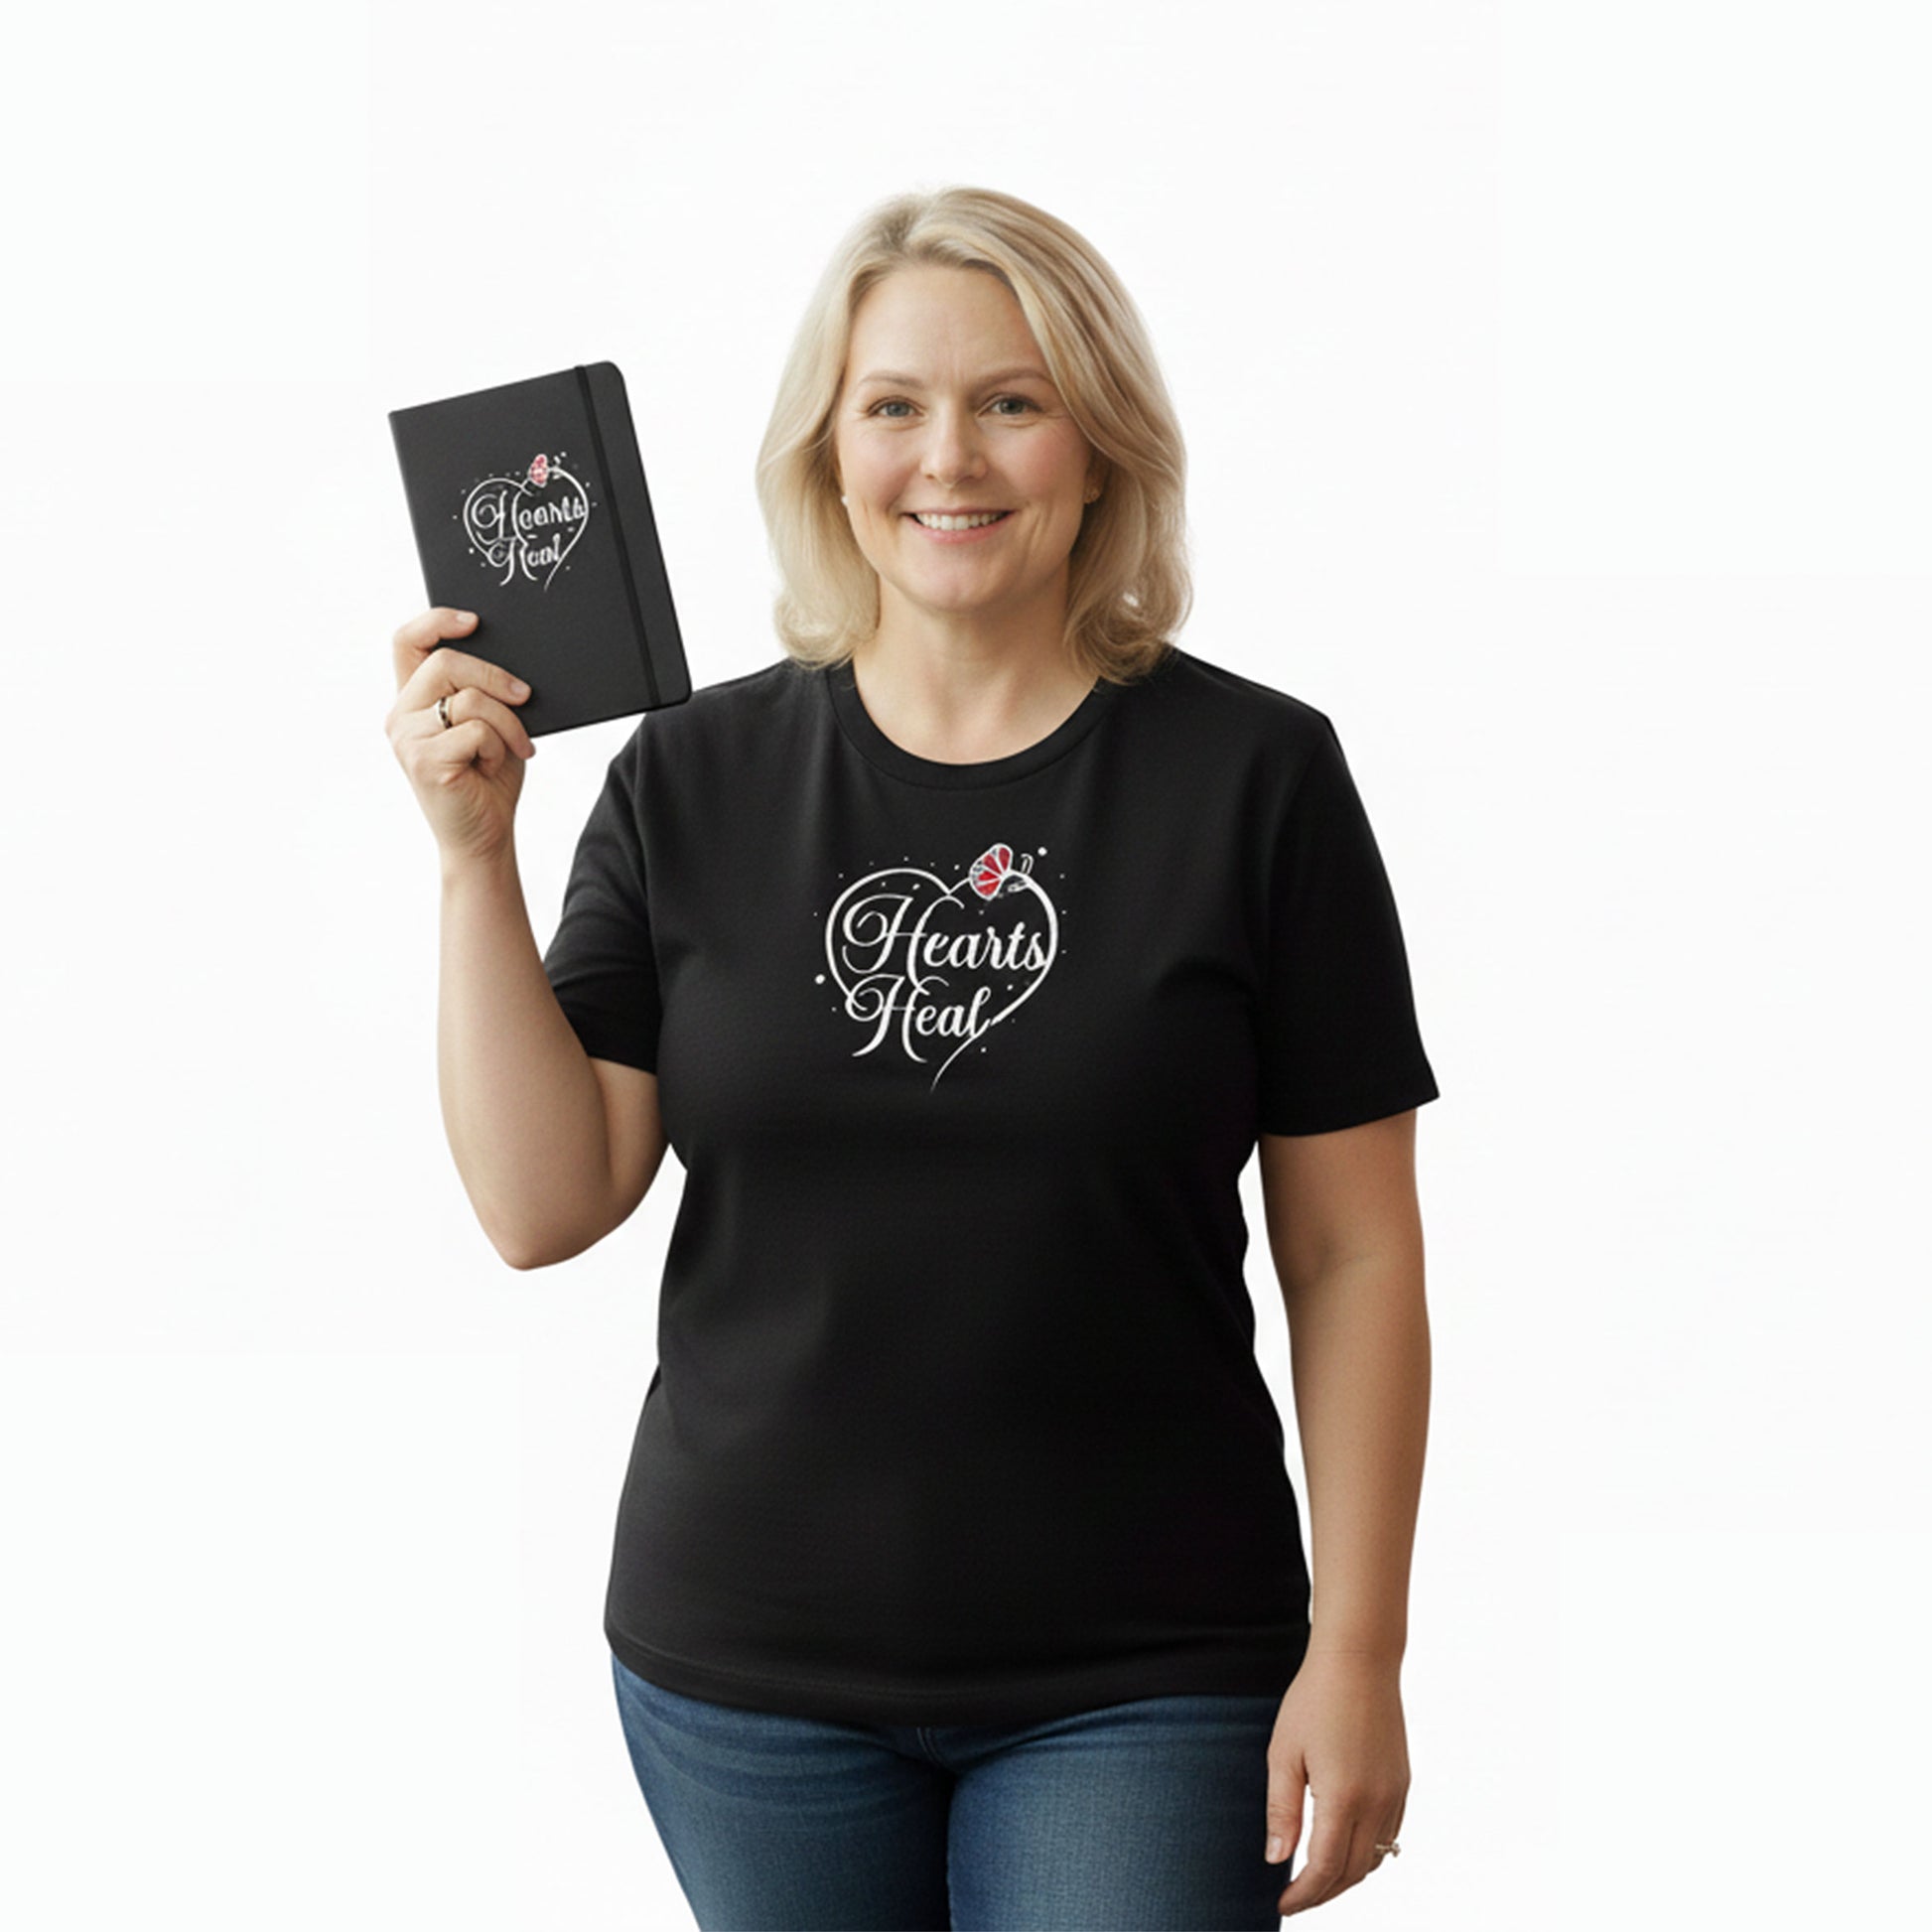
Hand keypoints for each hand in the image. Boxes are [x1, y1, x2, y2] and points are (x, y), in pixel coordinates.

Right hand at [385, 608, 536, 865]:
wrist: (486, 836)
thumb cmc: (488, 780)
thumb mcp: (490, 724)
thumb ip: (482, 691)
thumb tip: (510, 661)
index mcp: (413, 701)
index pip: (406, 641)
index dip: (436, 621)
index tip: (473, 620)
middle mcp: (401, 715)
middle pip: (445, 661)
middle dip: (495, 675)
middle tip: (525, 696)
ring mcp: (408, 738)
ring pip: (469, 698)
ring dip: (507, 722)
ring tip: (515, 747)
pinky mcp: (424, 760)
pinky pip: (476, 730)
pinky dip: (499, 746)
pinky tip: (493, 767)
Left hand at [1263, 1649, 1409, 1915]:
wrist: (1360, 1659)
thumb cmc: (1314, 1700)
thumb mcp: (1284, 1752)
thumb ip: (1282, 1810)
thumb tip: (1276, 1860)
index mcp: (1343, 1797)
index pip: (1325, 1869)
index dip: (1303, 1894)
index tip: (1282, 1905)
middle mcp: (1377, 1803)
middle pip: (1352, 1872)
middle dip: (1323, 1894)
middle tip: (1294, 1900)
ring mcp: (1395, 1794)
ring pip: (1374, 1859)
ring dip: (1345, 1878)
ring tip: (1315, 1881)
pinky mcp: (1403, 1783)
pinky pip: (1388, 1837)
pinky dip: (1366, 1854)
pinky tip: (1343, 1850)